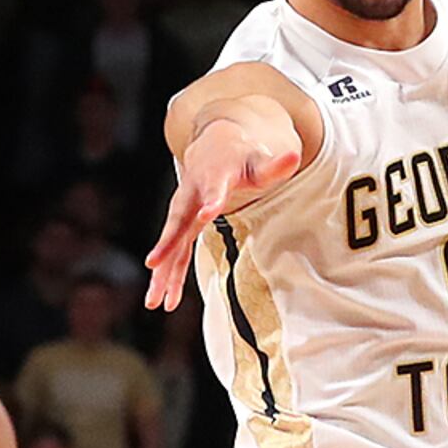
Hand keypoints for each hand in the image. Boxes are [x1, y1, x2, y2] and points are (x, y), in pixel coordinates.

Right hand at [143, 117, 300, 308]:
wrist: (214, 146)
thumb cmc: (241, 157)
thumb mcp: (259, 160)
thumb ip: (276, 165)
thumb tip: (294, 158)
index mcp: (215, 176)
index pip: (213, 189)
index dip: (212, 200)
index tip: (207, 214)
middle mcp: (192, 195)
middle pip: (178, 221)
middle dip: (166, 243)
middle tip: (153, 263)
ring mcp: (184, 211)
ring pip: (171, 242)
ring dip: (162, 271)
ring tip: (154, 301)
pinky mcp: (183, 225)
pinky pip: (175, 252)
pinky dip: (168, 274)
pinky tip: (163, 299)